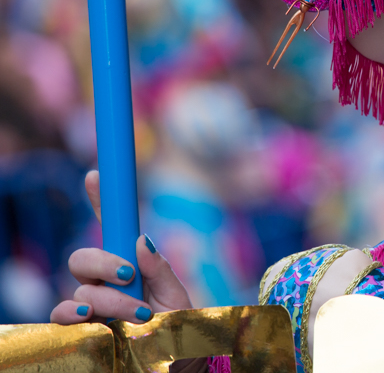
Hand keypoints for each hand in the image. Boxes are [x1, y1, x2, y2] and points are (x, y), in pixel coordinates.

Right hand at [50, 171, 192, 324]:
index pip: (110, 230)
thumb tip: (140, 241)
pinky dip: (71, 312)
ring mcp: (90, 302)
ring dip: (108, 298)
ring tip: (138, 312)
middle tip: (129, 276)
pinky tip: (88, 315)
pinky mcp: (81, 326)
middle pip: (83, 259)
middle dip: (104, 263)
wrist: (173, 353)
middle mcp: (104, 281)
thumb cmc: (174, 323)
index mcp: (129, 264)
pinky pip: (61, 315)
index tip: (96, 176)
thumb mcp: (176, 294)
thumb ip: (160, 269)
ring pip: (80, 288)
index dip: (99, 201)